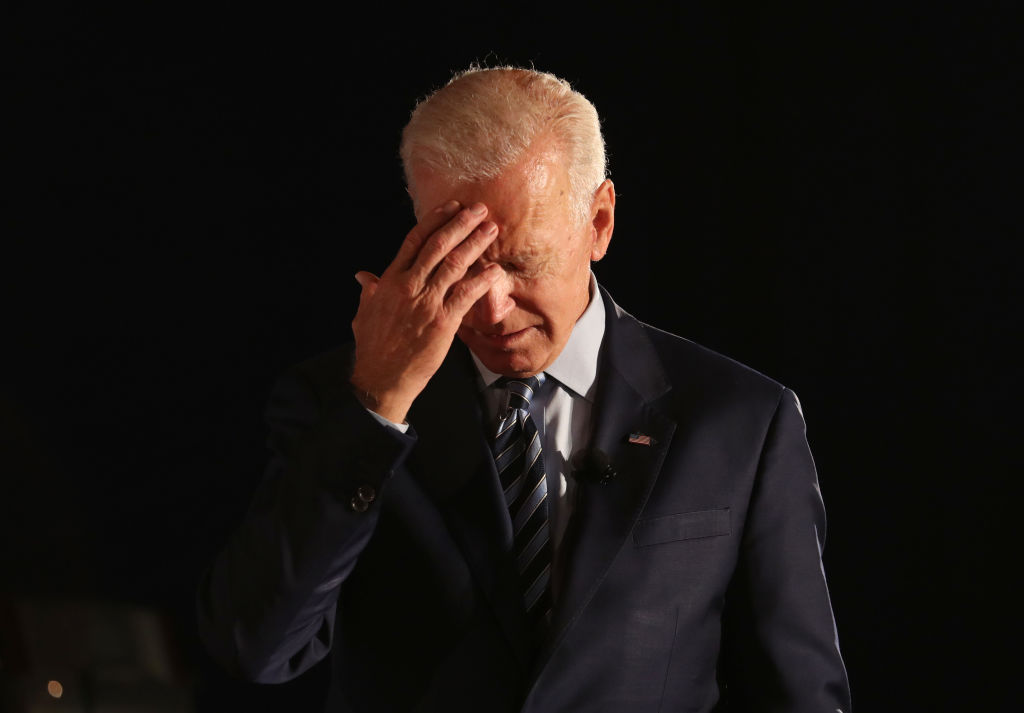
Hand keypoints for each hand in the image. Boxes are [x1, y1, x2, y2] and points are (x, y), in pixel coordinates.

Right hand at [349, 201, 500, 422]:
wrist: (381, 377)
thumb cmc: (373, 347)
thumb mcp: (365, 313)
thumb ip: (369, 291)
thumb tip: (364, 277)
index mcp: (390, 280)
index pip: (414, 240)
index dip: (435, 220)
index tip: (451, 207)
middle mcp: (409, 286)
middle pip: (438, 245)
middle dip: (461, 224)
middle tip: (479, 210)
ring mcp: (427, 302)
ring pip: (454, 264)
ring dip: (475, 244)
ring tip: (491, 230)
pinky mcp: (443, 322)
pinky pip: (467, 295)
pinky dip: (482, 280)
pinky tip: (495, 270)